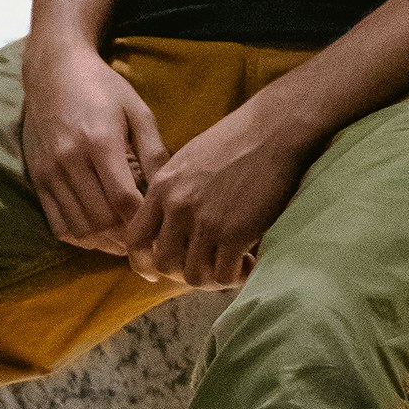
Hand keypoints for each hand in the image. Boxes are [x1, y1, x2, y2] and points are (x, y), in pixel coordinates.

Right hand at [21, 42, 169, 256]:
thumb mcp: (137, 110)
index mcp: (100, 141)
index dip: (143, 222)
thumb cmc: (102, 88)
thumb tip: (169, 189)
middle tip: (146, 240)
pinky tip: (98, 234)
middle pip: (101, 220)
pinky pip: (57, 223)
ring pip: (79, 228)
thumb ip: (154, 150)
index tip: (160, 230)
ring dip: (104, 242)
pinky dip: (80, 237)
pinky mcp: (36, 178)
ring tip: (125, 240)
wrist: (53, 70)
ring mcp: (49, 171)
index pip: (123, 199)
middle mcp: (70, 160)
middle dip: (126, 237)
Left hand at [122, 98, 311, 288]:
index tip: (156, 271)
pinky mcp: (234, 233)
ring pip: (194, 276)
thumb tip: (170, 223)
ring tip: (232, 265)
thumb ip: (174, 191)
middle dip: (184, 272)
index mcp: (162, 187)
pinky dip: (236, 276)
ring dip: (213, 278)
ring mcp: (205, 221)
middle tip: (208, 265)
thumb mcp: (189, 160)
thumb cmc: (238, 140)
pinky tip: (248, 262)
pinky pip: (225, 275)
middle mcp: (177, 206)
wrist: (274, 130)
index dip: (143, 262)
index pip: (134, 239)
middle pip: (164, 263)